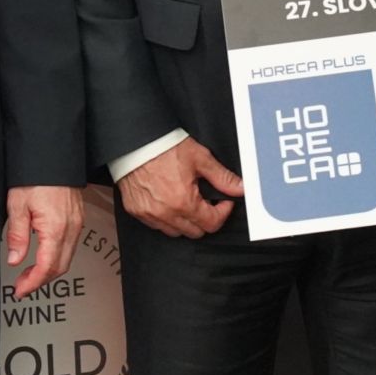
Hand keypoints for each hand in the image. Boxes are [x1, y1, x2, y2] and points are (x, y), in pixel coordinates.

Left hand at [3, 185, 86, 296]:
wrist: (52, 156)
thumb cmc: (35, 177)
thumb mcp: (17, 206)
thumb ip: (17, 236)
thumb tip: (15, 259)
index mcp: (56, 228)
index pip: (47, 267)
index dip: (33, 283)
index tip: (20, 290)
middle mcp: (71, 228)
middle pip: (60, 267)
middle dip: (40, 281)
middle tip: (22, 285)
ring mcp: (77, 224)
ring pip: (67, 258)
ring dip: (49, 270)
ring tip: (29, 273)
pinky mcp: (77, 219)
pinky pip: (70, 246)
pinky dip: (57, 257)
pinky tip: (43, 256)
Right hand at [117, 136, 242, 237]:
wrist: (135, 141)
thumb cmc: (165, 147)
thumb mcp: (200, 158)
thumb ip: (222, 177)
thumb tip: (240, 188)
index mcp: (184, 202)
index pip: (212, 224)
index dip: (223, 212)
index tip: (223, 202)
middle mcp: (166, 213)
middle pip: (195, 232)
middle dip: (205, 218)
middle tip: (205, 200)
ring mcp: (149, 214)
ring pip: (176, 232)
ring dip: (186, 221)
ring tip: (187, 200)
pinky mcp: (136, 211)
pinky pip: (157, 225)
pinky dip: (166, 218)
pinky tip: (169, 202)